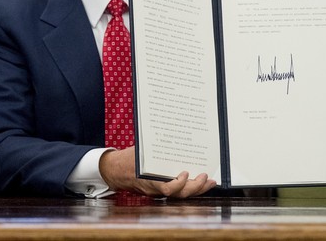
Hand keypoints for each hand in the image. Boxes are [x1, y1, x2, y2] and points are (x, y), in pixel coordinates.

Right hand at [98, 147, 216, 197]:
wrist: (116, 171)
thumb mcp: (140, 150)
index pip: (167, 189)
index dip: (178, 184)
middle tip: (205, 176)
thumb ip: (154, 146)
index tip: (184, 173)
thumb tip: (171, 131)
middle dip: (195, 187)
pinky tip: (200, 181)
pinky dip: (191, 187)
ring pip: (181, 195)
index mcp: (149, 180)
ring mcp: (160, 192)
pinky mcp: (163, 190)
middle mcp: (156, 189)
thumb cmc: (129, 159)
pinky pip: (179, 192)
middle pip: (179, 194)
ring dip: (197, 189)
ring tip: (209, 181)